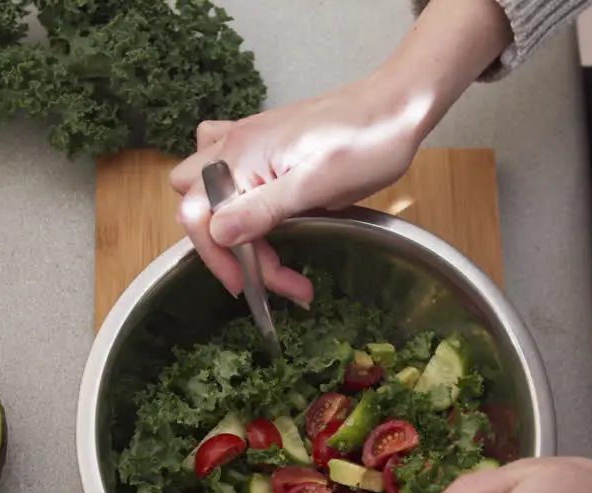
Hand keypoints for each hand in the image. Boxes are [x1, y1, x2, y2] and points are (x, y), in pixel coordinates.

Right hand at [168, 0, 515, 306]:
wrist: (396, 106)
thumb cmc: (366, 143)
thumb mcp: (317, 186)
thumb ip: (262, 209)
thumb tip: (218, 233)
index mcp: (242, 155)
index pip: (198, 216)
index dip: (220, 258)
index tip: (251, 286)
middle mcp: (235, 143)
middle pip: (195, 204)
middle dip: (226, 246)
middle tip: (270, 268)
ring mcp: (248, 138)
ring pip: (204, 186)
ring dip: (226, 221)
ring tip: (269, 244)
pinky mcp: (266, 141)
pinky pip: (226, 164)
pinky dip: (233, 192)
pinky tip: (262, 207)